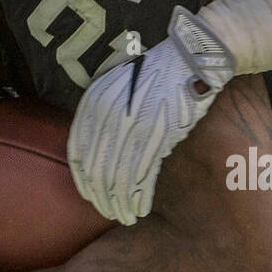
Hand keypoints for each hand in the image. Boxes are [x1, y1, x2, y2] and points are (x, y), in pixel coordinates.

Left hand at [68, 7, 234, 225]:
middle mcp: (107, 111)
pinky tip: (140, 208)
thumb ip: (105, 113)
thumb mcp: (120, 85)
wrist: (193, 55)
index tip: (89, 196)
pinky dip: (137, 196)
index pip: (78, 150)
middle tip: (108, 212)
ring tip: (125, 216)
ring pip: (116, 176)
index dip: (83, 179)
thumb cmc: (160, 72)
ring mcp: (131, 122)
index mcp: (95, 99)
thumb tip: (97, 150)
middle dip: (100, 197)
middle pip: (95, 168)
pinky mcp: (156, 131)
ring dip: (119, 202)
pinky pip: (140, 174)